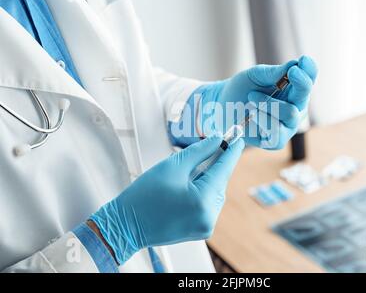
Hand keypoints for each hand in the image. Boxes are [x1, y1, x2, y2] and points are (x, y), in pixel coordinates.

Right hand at [91, 137, 244, 264]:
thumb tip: (218, 140)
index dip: (232, 150)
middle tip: (215, 144)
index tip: (238, 136)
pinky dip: (203, 191)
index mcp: (203, 200)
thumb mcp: (173, 166)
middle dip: (216, 163)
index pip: (224, 169)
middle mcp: (209, 216)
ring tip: (189, 169)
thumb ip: (200, 151)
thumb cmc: (144, 196)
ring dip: (208, 178)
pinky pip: (208, 204)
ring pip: (215, 193)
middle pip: (220, 181)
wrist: (125, 225)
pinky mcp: (200, 230)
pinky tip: (189, 184)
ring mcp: (205, 226)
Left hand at [199, 56, 317, 149]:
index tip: (304, 60)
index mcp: (293, 91)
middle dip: (300, 82)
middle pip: (305, 96)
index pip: (308, 81)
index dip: (310, 71)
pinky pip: (277, 130)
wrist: (221, 106)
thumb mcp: (256, 75)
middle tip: (290, 72)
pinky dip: (263, 119)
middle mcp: (295, 109)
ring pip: (291, 113)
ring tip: (251, 98)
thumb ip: (275, 72)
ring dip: (269, 103)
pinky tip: (253, 115)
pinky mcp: (275, 141)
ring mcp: (287, 126)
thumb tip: (295, 65)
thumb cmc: (240, 89)